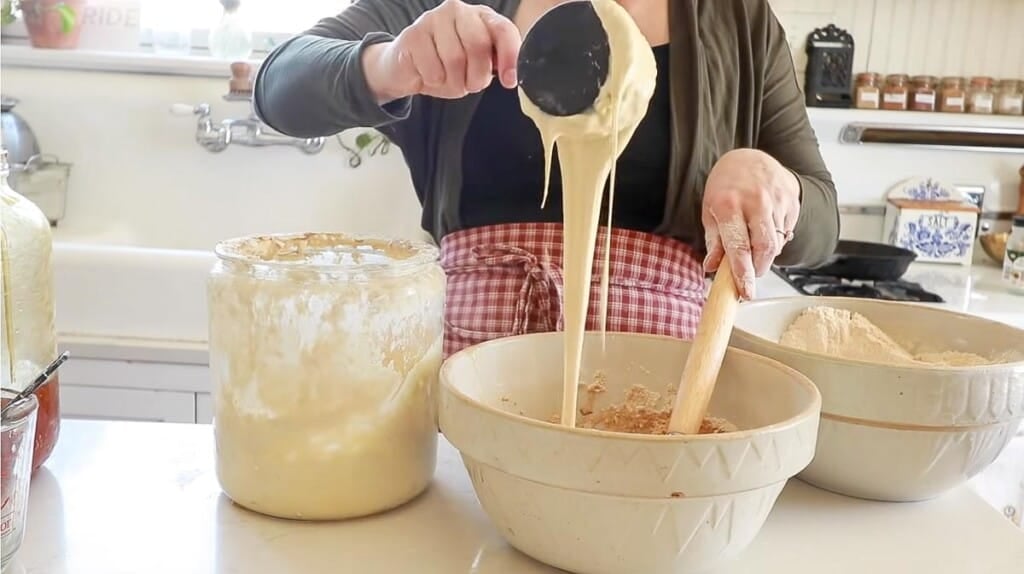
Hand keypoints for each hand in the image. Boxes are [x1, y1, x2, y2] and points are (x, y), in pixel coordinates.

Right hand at [363, 0, 520, 101]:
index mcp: (481, 16)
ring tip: (447, 79)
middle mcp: (458, 11)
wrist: (407, 68)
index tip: (509, 81)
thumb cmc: (446, 65)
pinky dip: (434, 81)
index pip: (503, 30)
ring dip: (454, 82)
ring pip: (454, 59)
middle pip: (478, 45)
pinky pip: (433, 69)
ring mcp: (433, 19)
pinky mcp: (412, 35)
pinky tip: (429, 74)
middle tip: (470, 84)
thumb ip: (495, 64)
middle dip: (477, 75)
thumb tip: (511, 76)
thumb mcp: (477, 65)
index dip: (510, 57)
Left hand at [701, 148, 800, 299]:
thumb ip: (714, 242)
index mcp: (728, 204)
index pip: (739, 246)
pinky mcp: (792, 201)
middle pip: (765, 248)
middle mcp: (756, 201)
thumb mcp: (710, 212)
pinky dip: (776, 240)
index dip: (743, 273)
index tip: (745, 291)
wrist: (749, 158)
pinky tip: (765, 229)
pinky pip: (787, 232)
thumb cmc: (726, 187)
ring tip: (754, 246)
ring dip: (766, 255)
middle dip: (758, 269)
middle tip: (750, 276)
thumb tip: (712, 268)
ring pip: (777, 243)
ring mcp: (777, 200)